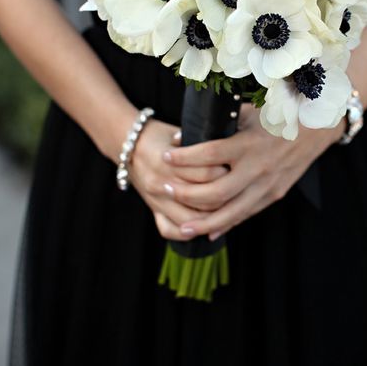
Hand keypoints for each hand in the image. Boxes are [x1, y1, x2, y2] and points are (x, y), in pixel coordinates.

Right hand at [128, 118, 226, 240]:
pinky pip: (170, 230)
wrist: (129, 145)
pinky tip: (204, 226)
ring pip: (190, 218)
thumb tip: (230, 150)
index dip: (225, 172)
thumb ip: (201, 144)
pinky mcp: (153, 209)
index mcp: (169, 161)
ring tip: (227, 208)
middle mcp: (161, 183)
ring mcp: (156, 199)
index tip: (235, 167)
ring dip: (210, 217)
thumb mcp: (180, 134)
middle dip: (224, 196)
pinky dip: (188, 231)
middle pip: (201, 198)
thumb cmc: (160, 136)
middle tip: (237, 189)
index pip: (206, 173)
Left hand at [162, 104, 344, 239]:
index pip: (210, 154)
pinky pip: (246, 214)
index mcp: (249, 143)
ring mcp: (267, 185)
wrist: (315, 128)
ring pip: (231, 212)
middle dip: (187, 194)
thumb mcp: (247, 112)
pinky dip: (226, 224)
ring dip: (203, 222)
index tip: (165, 156)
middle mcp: (257, 167)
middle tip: (166, 189)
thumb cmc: (276, 115)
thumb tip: (182, 136)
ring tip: (181, 227)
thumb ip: (218, 123)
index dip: (185, 158)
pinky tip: (208, 231)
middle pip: (216, 191)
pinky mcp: (274, 194)